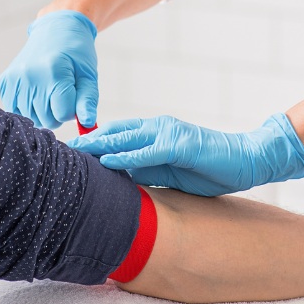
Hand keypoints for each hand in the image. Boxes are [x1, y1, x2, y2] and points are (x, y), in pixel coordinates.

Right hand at [0, 10, 98, 128]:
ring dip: (43, 111)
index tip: (74, 95)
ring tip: (49, 90)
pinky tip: (36, 92)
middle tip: (62, 92)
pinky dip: (27, 107)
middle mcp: (31, 76)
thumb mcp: (88, 74)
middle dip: (58, 112)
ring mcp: (15, 78)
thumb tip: (87, 124)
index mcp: (55, 73)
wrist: (56, 29)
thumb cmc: (75, 53)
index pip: (63, 114)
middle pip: (47, 119)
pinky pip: (16, 110)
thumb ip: (88, 100)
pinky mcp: (5, 81)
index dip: (72, 109)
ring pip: (32, 118)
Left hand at [68, 113, 303, 195]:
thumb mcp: (168, 171)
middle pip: (113, 131)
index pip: (115, 134)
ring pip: (125, 137)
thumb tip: (117, 176)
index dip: (90, 141)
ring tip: (72, 152)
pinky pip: (147, 150)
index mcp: (153, 132)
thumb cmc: (207, 167)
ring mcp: (168, 133)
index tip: (66, 152)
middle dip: (85, 140)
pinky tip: (107, 160)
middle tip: (58, 149)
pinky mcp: (180, 144)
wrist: (245, 160)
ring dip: (98, 144)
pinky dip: (126, 156)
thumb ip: (144, 169)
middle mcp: (157, 127)